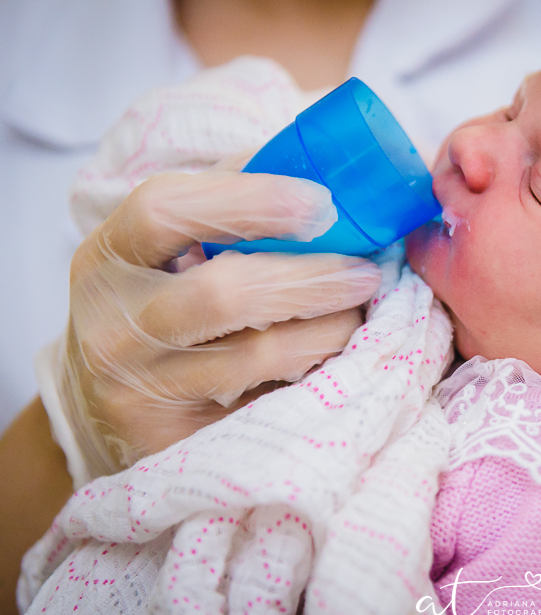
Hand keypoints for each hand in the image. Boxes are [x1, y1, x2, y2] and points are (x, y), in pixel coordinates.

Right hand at [46, 168, 380, 481]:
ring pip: (259, 357)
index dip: (250, 201)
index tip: (321, 202)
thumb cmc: (154, 309)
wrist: (99, 411)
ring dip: (329, 331)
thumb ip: (224, 208)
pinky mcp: (174, 443)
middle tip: (367, 272)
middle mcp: (112, 324)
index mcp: (107, 255)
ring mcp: (139, 390)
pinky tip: (336, 361)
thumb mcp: (161, 252)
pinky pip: (269, 405)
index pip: (164, 210)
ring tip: (359, 314)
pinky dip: (315, 377)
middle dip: (314, 279)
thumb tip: (317, 172)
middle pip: (224, 293)